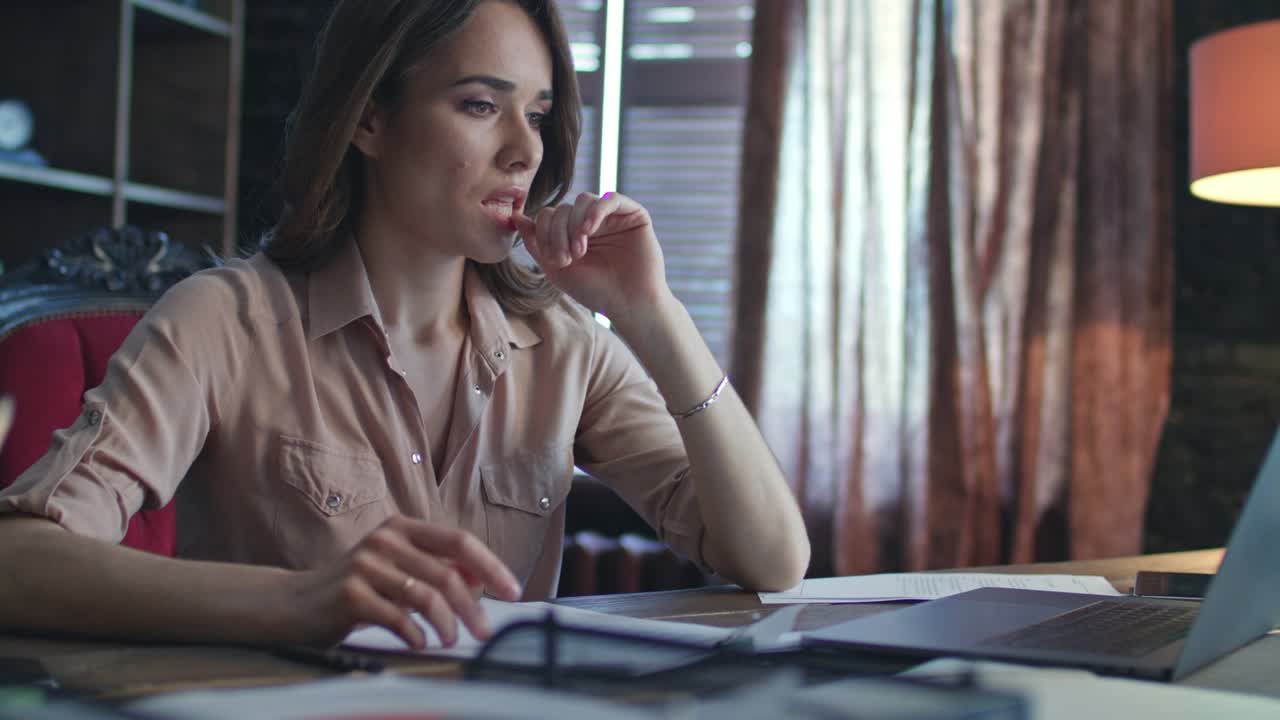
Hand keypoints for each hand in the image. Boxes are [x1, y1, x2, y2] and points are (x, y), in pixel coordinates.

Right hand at [283, 516, 520, 648]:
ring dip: (447, 624)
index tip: (512, 590)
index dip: (491, 565)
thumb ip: (435, 569)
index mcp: (402, 527)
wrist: (294, 603)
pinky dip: (416, 634)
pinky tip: (421, 644)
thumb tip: (482, 580)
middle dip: (473, 607)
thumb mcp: (396, 569)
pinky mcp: (350, 593)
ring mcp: (366, 564)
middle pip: (447, 573)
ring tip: (451, 640)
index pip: (459, 541)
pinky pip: (398, 617)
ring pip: (426, 596)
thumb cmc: (355, 588)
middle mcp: (386, 539)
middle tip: (485, 632)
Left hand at [514, 192, 669, 320]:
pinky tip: (589, 231)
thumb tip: (515, 216)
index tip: (554, 260)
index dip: (545, 233)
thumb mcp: (556, 268)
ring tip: (579, 251)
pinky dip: (595, 211)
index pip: (550, 215)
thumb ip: (535, 242)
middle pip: (563, 208)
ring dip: (574, 224)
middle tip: (567, 258)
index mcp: (574, 232)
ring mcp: (613, 216)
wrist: (629, 303)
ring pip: (583, 200)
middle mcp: (592, 221)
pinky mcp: (634, 214)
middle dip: (559, 232)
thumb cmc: (595, 290)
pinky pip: (611, 199)